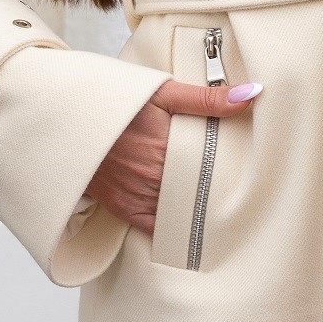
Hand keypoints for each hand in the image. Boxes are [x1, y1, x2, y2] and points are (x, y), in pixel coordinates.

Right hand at [85, 77, 261, 233]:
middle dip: (219, 194)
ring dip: (199, 213)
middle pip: (201, 196)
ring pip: (183, 215)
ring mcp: (141, 196)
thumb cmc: (118, 103)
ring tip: (222, 212)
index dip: (235, 175)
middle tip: (242, 195)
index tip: (252, 176)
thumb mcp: (163, 92)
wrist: (70, 118)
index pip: (217, 172)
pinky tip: (191, 229)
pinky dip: (174, 230)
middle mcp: (157, 179)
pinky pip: (157, 229)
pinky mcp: (125, 208)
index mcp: (171, 150)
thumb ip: (208, 98)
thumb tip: (252, 95)